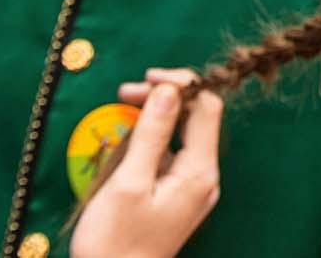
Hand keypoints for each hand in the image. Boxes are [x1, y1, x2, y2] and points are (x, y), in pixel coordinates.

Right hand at [70, 69, 223, 257]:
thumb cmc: (114, 241)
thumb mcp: (128, 182)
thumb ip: (152, 133)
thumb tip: (170, 89)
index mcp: (200, 172)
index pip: (207, 107)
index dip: (181, 84)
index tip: (145, 80)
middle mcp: (205, 178)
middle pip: (197, 119)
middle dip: (165, 98)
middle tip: (126, 93)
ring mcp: (193, 189)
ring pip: (183, 136)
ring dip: (156, 118)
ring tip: (124, 112)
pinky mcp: (178, 197)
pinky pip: (172, 156)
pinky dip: (153, 141)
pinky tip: (128, 143)